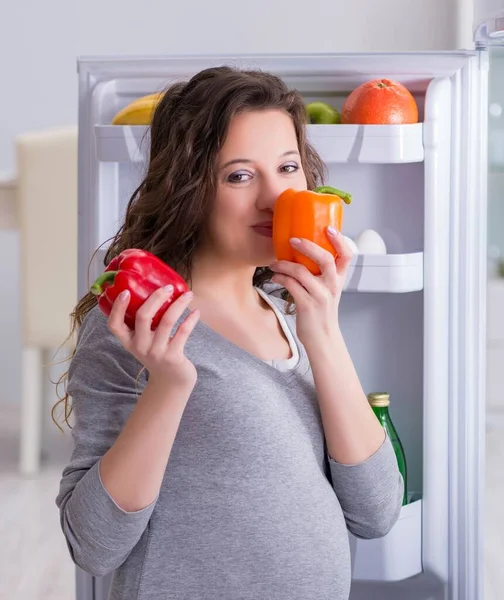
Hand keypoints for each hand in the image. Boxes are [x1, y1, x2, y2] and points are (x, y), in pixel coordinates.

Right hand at [107, 285, 199, 391]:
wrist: (171, 382)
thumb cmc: (158, 355)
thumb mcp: (144, 343)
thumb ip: (144, 325)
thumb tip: (156, 293)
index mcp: (129, 342)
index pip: (114, 325)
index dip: (117, 308)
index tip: (125, 291)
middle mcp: (140, 347)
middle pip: (143, 317)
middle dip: (156, 298)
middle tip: (168, 287)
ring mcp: (156, 352)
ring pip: (167, 321)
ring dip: (179, 304)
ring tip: (188, 294)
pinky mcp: (173, 357)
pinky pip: (183, 332)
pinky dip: (191, 319)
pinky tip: (196, 312)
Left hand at [269, 227, 352, 346]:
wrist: (322, 339)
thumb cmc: (321, 312)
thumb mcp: (328, 290)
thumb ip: (322, 273)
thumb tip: (304, 252)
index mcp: (339, 279)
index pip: (347, 255)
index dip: (340, 240)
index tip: (329, 228)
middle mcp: (332, 285)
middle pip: (324, 258)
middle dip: (307, 246)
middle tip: (293, 240)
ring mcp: (320, 295)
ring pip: (301, 271)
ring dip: (284, 264)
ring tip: (274, 263)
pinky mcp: (307, 305)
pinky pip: (291, 285)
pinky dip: (280, 277)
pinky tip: (275, 276)